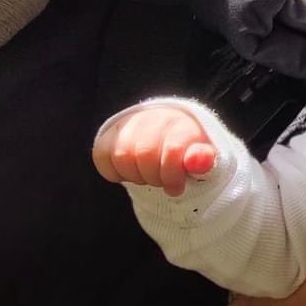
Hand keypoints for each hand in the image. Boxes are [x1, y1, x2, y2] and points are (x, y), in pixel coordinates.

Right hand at [92, 104, 217, 196]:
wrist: (167, 139)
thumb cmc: (186, 154)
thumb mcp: (201, 158)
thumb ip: (202, 160)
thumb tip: (198, 161)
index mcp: (181, 123)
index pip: (173, 149)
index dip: (172, 175)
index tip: (176, 188)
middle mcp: (154, 117)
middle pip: (145, 154)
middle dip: (155, 177)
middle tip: (161, 182)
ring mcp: (130, 125)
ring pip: (123, 156)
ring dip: (136, 176)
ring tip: (148, 177)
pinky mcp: (108, 136)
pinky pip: (102, 157)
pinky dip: (115, 173)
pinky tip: (130, 173)